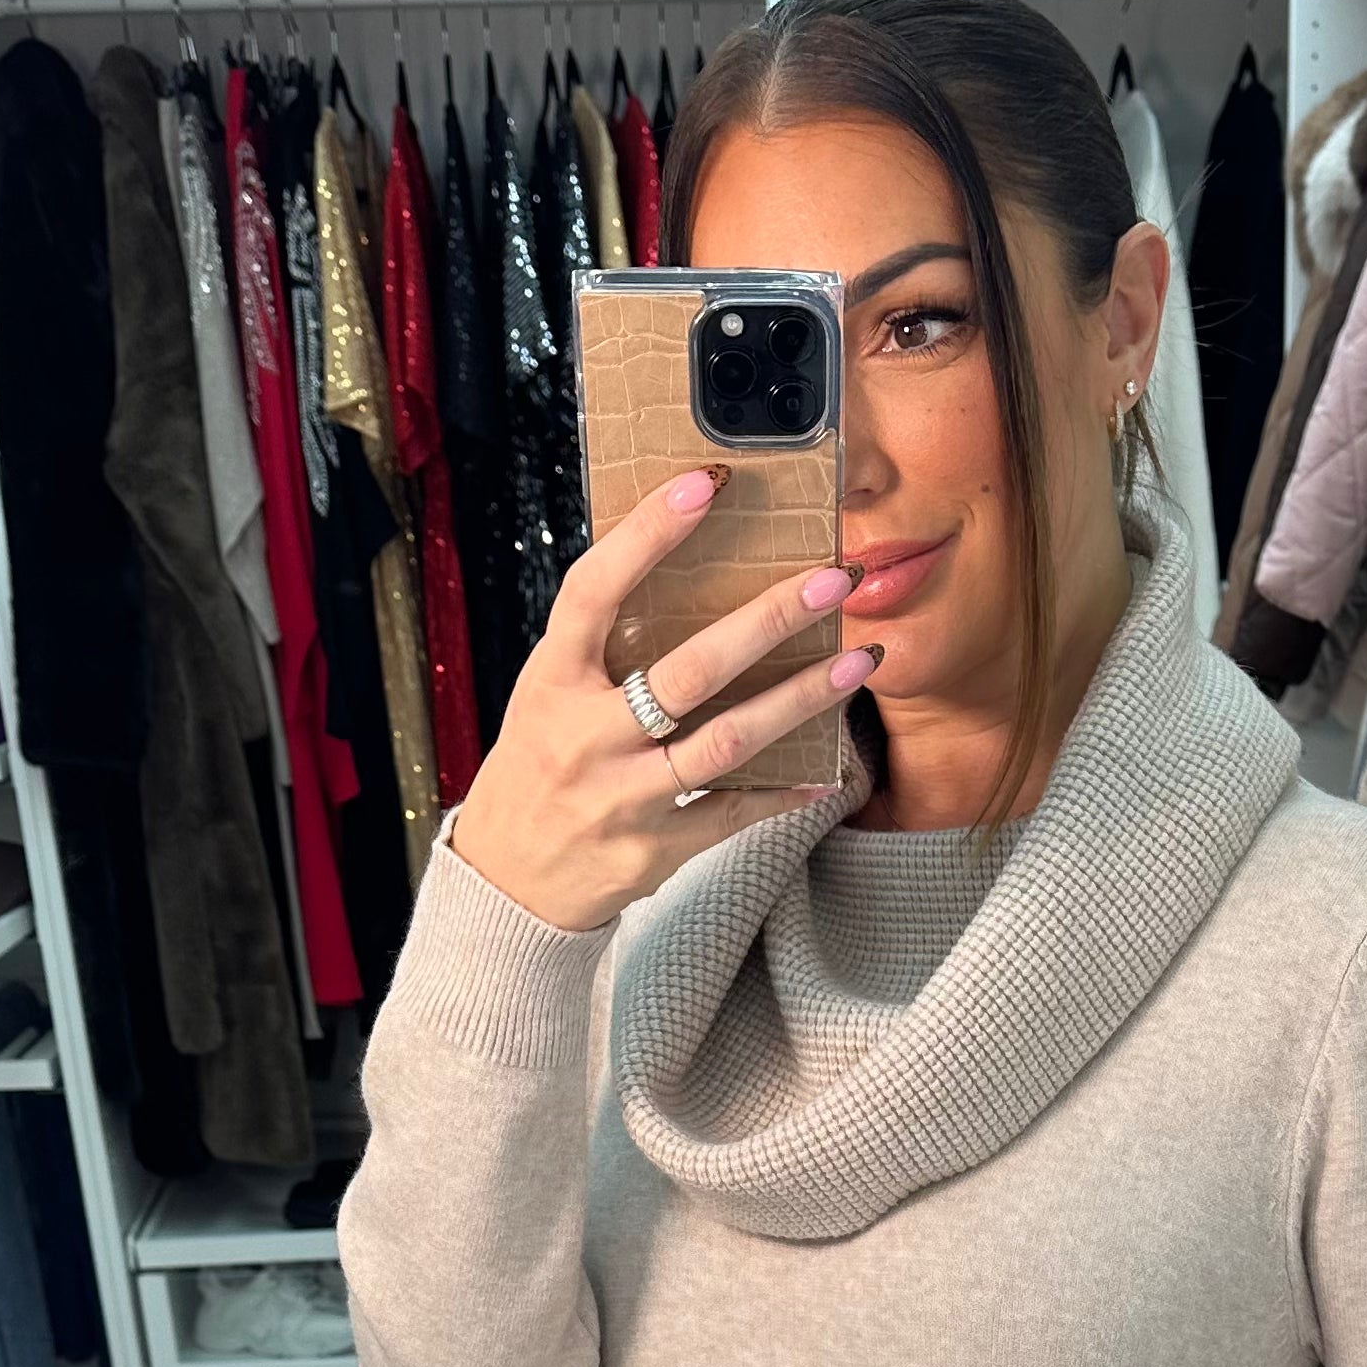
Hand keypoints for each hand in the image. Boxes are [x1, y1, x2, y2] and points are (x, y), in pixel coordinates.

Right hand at [449, 466, 876, 932]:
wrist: (507, 881)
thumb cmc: (539, 768)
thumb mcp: (547, 695)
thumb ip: (601, 645)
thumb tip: (676, 568)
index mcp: (552, 680)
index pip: (594, 591)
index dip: (645, 535)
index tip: (704, 485)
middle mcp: (585, 736)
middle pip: (688, 670)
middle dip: (768, 621)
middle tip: (833, 581)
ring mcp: (622, 796)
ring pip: (726, 742)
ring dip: (801, 700)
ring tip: (858, 663)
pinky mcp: (653, 848)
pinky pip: (733, 814)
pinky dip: (784, 790)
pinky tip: (828, 768)